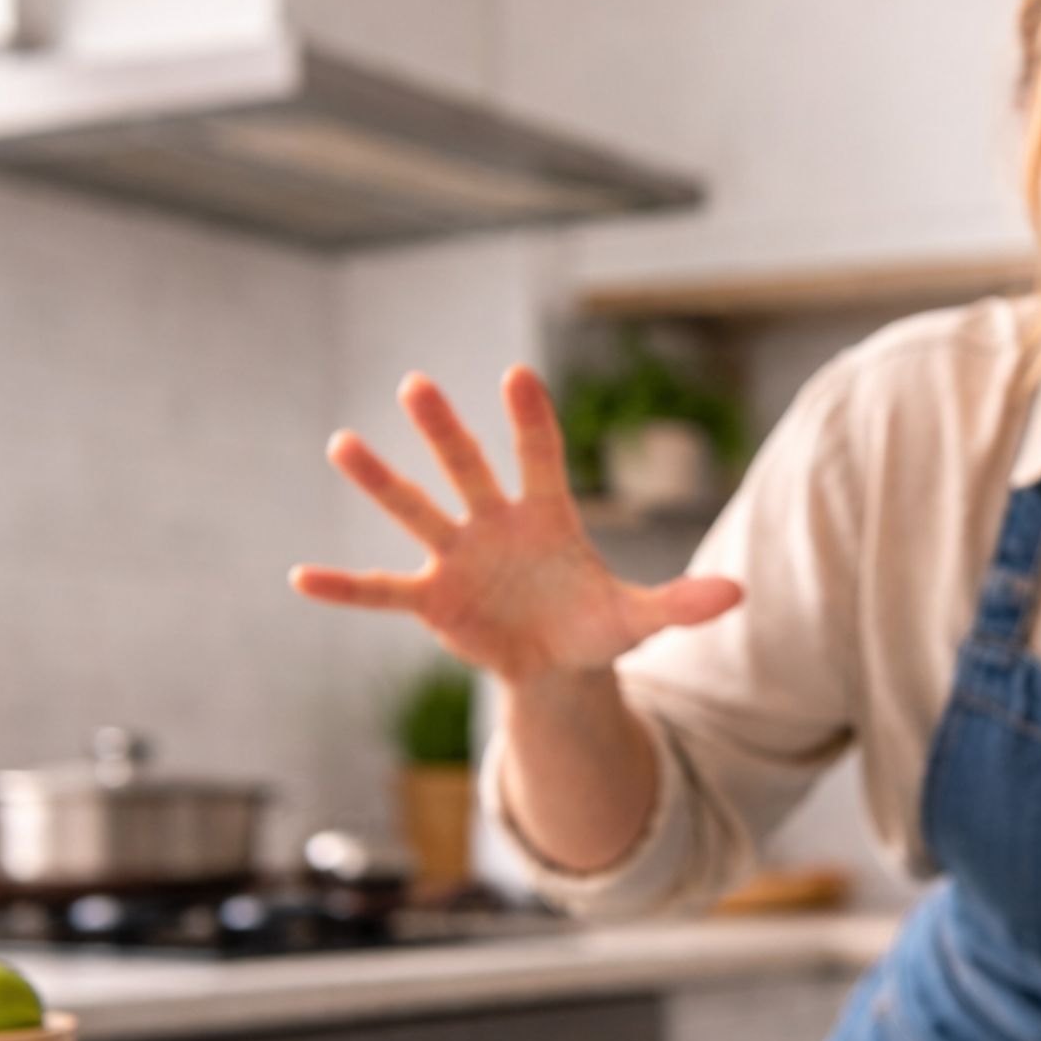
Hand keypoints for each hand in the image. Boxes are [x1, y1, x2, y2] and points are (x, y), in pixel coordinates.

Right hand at [290, 366, 742, 684]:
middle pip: (467, 469)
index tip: (518, 377)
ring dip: (381, 482)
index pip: (540, 456)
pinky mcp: (432, 600)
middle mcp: (494, 524)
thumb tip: (740, 594)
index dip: (531, 421)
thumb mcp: (642, 617)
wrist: (558, 663)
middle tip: (416, 384)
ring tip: (342, 443)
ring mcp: (458, 558)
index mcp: (547, 515)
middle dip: (445, 431)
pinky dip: (344, 587)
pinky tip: (300, 577)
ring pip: (416, 512)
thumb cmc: (597, 623)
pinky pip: (381, 590)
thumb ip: (683, 602)